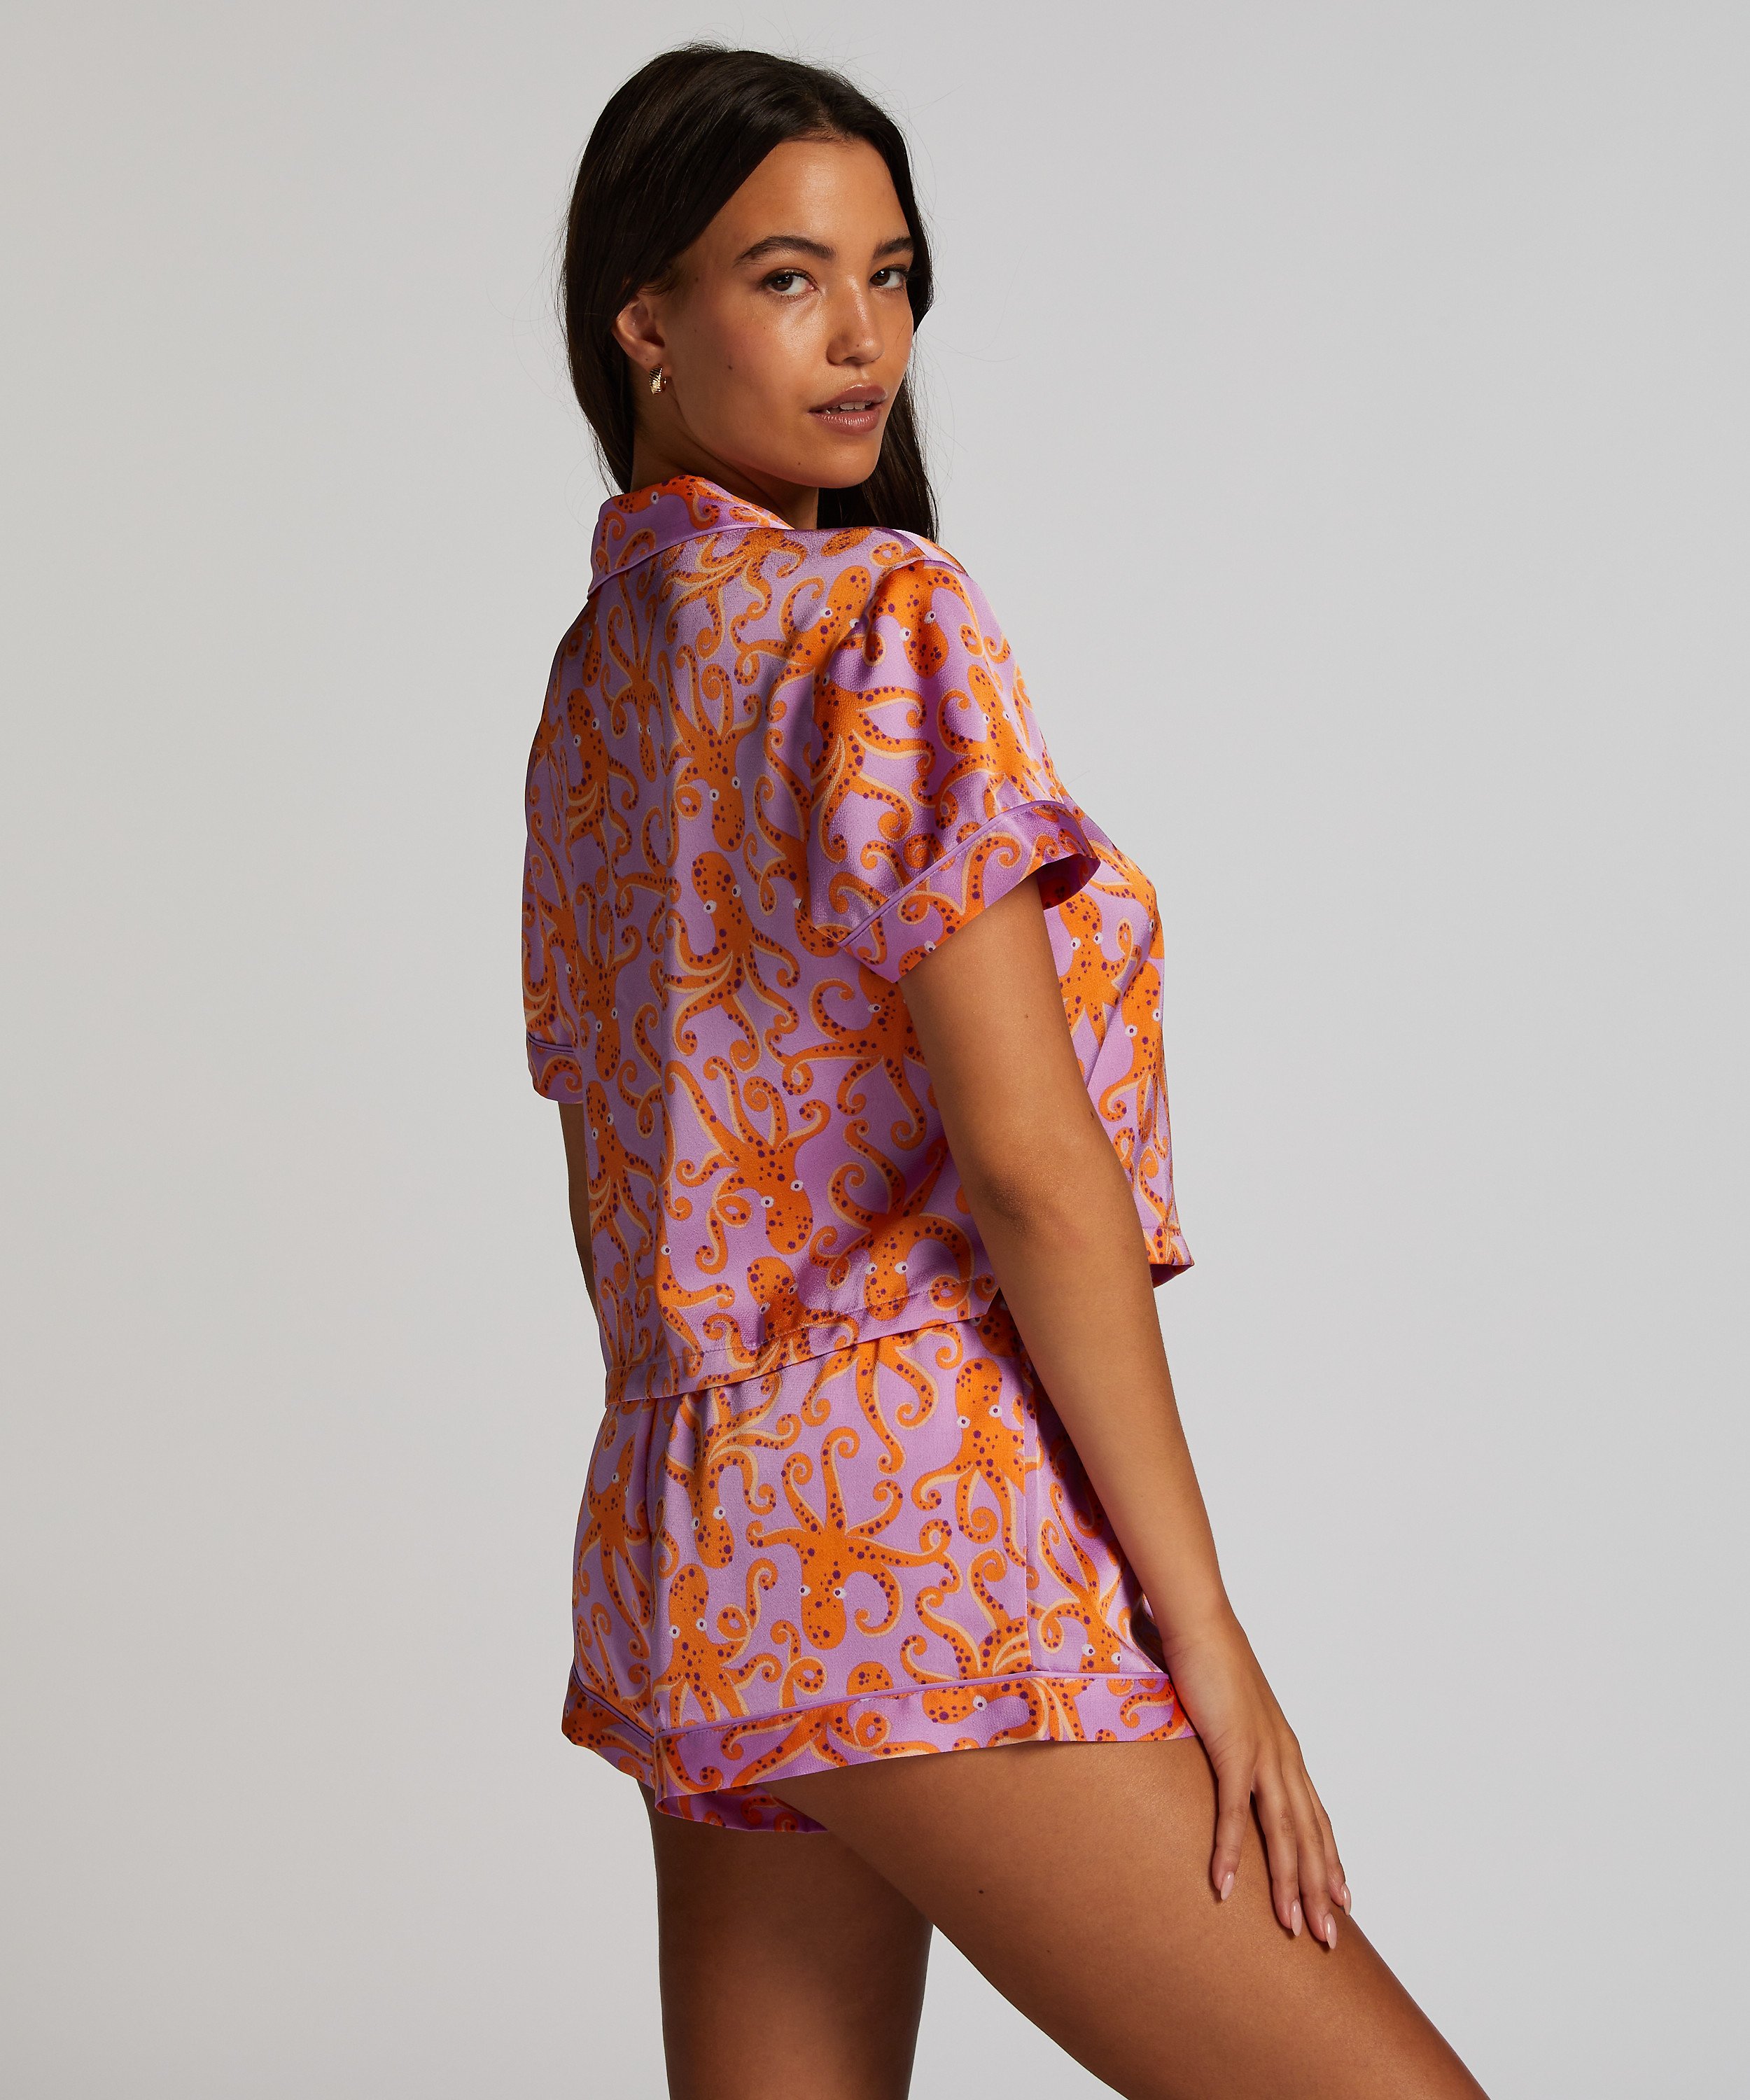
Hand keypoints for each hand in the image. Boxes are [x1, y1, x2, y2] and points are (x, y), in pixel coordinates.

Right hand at [1157, 1604, 1350, 1947]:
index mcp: (1285, 1748)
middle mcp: (1284, 1756)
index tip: (1343, 1900)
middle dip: (1321, 1890)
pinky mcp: (1233, 1748)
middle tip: (1328, 1937)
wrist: (1202, 1623)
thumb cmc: (1211, 1659)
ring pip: (1284, 1833)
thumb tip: (1223, 1751)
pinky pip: (1234, 1811)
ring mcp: (1263, 1754)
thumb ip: (1234, 1736)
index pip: (1317, 1816)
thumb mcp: (1231, 1709)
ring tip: (1291, 1927)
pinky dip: (1231, 1851)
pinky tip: (1224, 1885)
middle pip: (1310, 1835)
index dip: (1331, 1860)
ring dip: (1289, 1884)